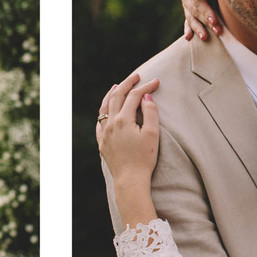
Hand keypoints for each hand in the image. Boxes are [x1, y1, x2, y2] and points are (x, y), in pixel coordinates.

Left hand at [96, 73, 160, 226]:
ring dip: (111, 94)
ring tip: (117, 86)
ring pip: (105, 107)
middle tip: (136, 76)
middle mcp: (111, 123)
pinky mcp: (102, 143)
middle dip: (127, 84)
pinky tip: (106, 111)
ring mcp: (104, 133)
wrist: (130, 180)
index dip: (146, 87)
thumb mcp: (152, 134)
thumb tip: (145, 96)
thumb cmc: (144, 159)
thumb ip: (150, 113)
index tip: (156, 82)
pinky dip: (104, 112)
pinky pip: (99, 123)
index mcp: (123, 120)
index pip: (134, 96)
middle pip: (116, 96)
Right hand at [180, 0, 222, 41]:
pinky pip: (187, 22)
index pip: (198, 1)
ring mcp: (186, 4)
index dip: (206, 12)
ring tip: (205, 37)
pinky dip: (188, 29)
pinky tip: (188, 37)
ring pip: (191, 18)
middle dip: (206, 21)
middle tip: (218, 31)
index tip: (214, 21)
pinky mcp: (189, 12)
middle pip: (195, 11)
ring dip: (198, 28)